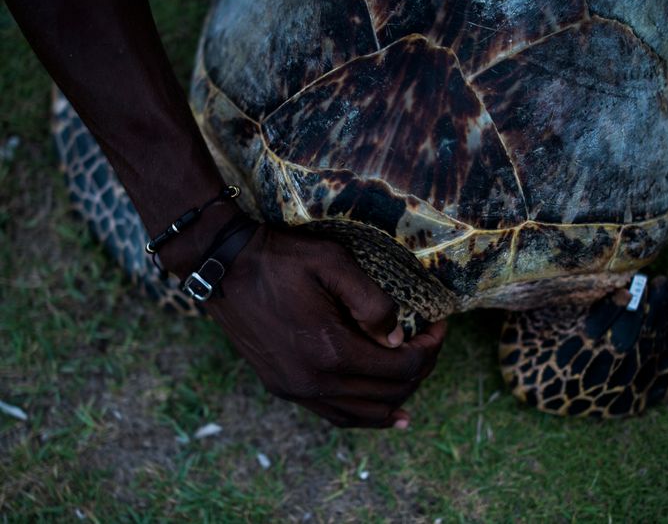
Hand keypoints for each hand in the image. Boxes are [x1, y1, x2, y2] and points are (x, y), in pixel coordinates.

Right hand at [203, 226, 446, 427]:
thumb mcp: (333, 262)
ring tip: (416, 380)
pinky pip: (335, 415)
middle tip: (430, 342)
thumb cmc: (279, 258)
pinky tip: (383, 412)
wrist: (221, 266)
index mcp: (330, 350)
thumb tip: (398, 338)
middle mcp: (314, 381)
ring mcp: (296, 389)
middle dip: (420, 369)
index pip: (402, 367)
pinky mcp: (282, 387)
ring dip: (397, 398)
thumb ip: (373, 302)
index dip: (431, 349)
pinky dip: (364, 415)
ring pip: (363, 414)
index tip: (439, 326)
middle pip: (389, 393)